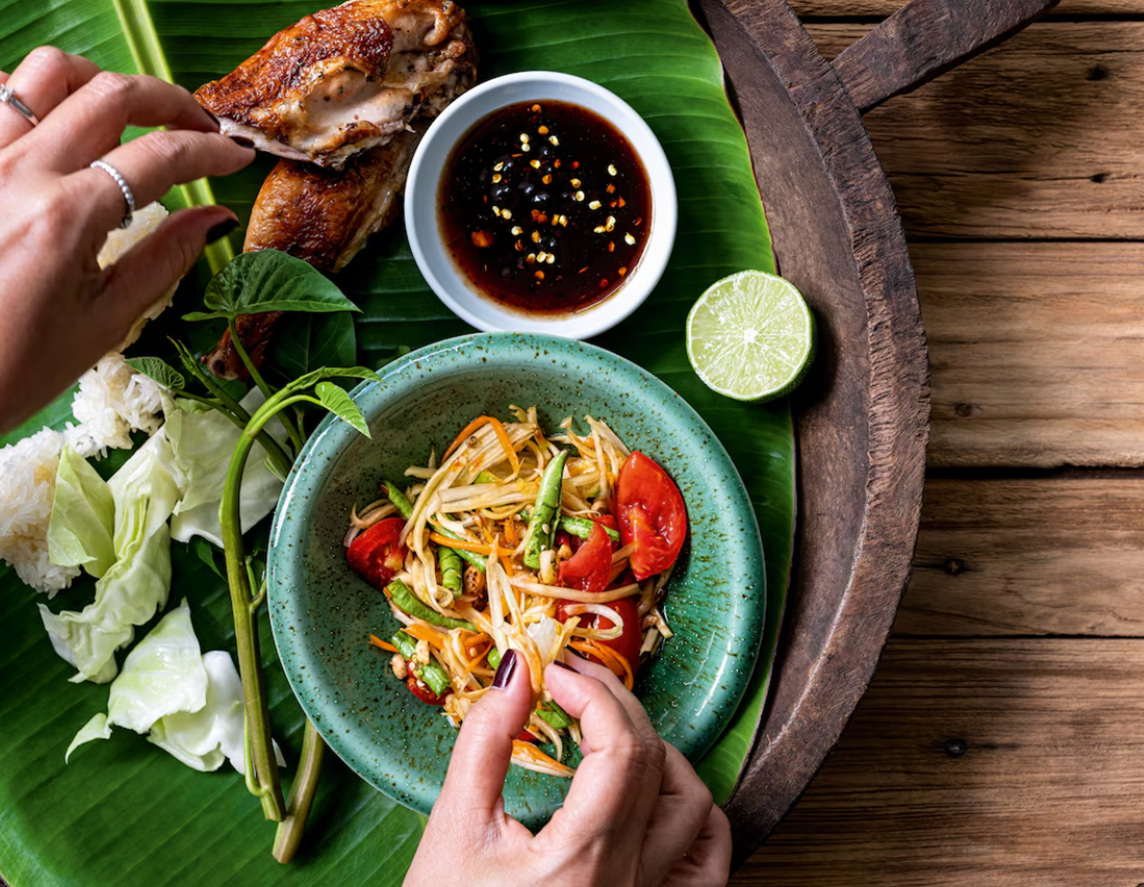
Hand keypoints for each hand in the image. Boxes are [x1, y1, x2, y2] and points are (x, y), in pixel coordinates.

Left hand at [0, 47, 253, 431]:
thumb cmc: (13, 368)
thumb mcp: (103, 323)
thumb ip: (164, 260)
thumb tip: (215, 218)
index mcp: (64, 218)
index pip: (158, 159)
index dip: (209, 152)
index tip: (237, 156)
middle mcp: (17, 173)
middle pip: (109, 94)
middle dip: (170, 102)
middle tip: (200, 127)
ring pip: (46, 74)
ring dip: (102, 83)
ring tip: (132, 114)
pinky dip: (36, 96)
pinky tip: (62, 127)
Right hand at [405, 651, 731, 886]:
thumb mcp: (452, 827)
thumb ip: (484, 743)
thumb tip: (515, 674)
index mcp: (581, 856)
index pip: (620, 746)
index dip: (592, 692)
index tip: (553, 673)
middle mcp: (628, 879)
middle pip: (655, 762)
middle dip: (615, 705)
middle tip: (573, 683)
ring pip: (693, 805)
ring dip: (660, 753)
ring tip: (612, 733)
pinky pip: (707, 861)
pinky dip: (695, 813)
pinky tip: (658, 792)